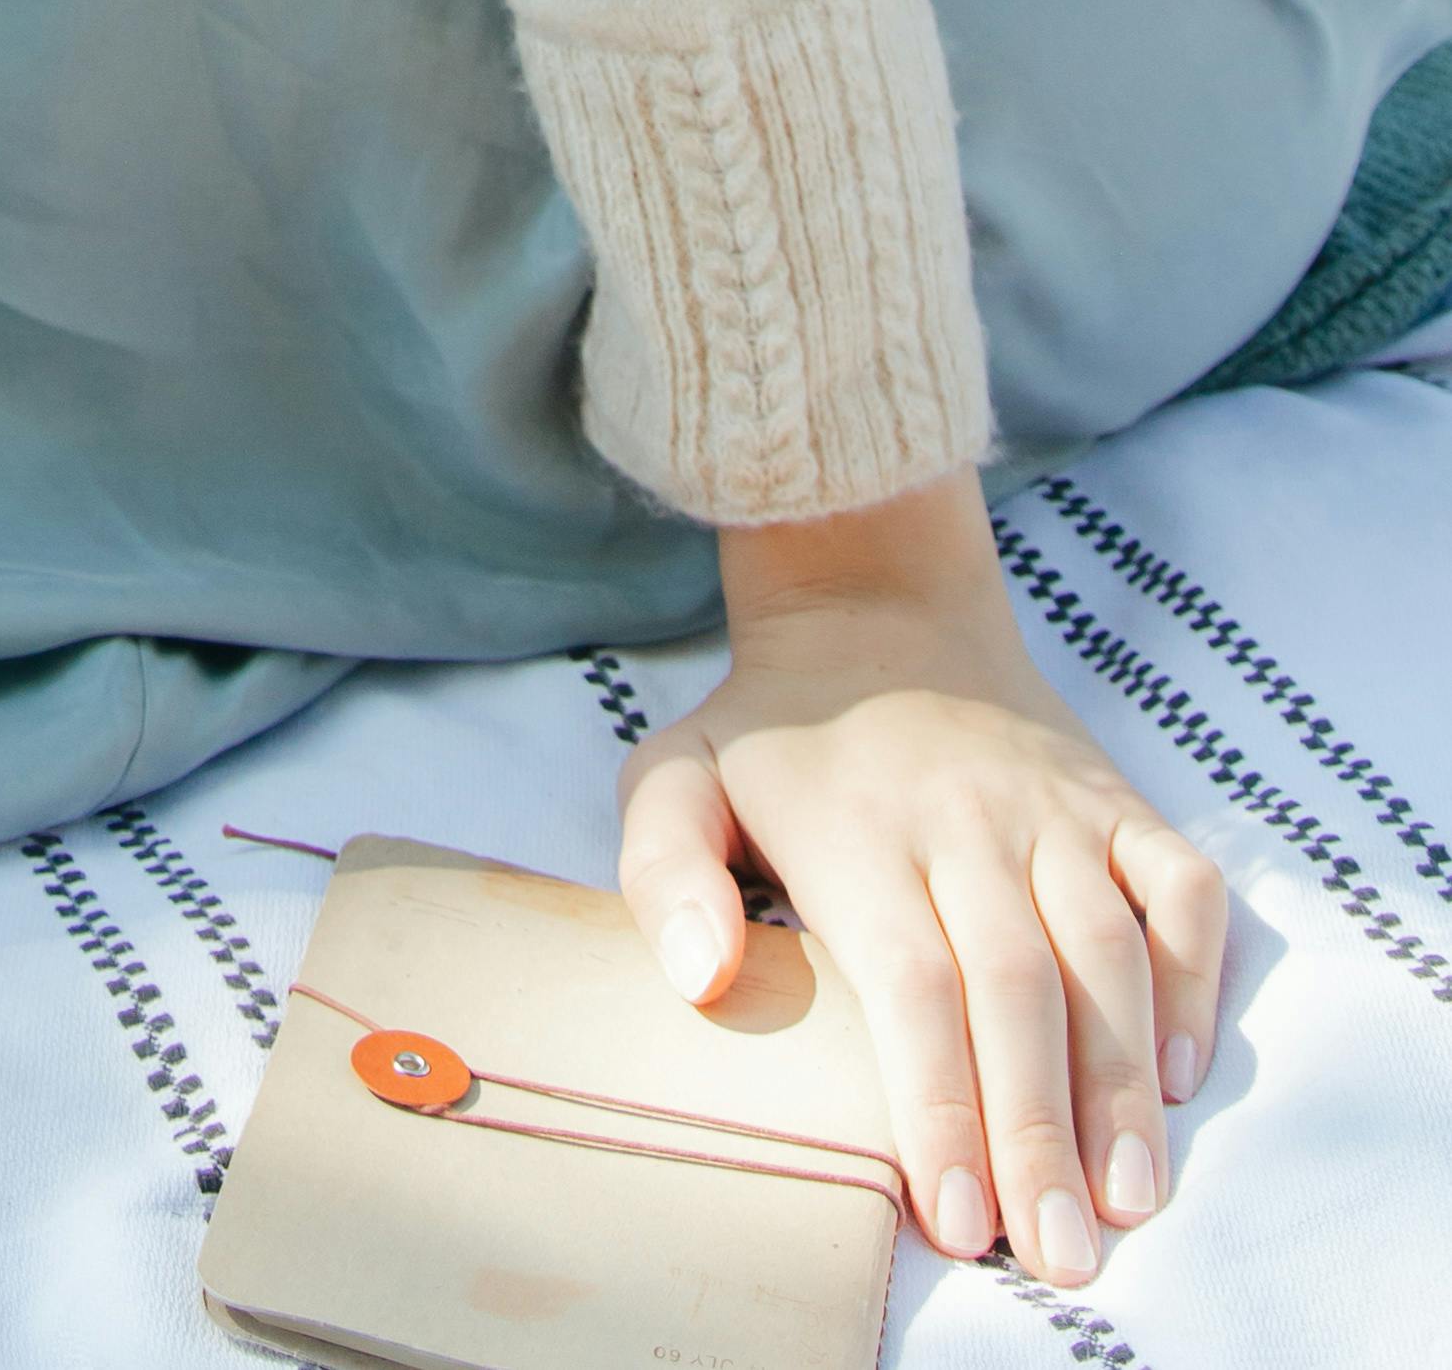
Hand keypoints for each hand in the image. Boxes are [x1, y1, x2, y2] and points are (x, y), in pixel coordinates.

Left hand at [615, 473, 1223, 1293]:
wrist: (873, 604)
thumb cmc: (769, 734)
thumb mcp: (673, 777)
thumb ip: (663, 870)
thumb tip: (702, 976)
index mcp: (860, 829)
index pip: (911, 986)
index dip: (939, 1106)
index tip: (956, 1223)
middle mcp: (968, 818)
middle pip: (1016, 987)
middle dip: (1040, 1132)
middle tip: (1060, 1254)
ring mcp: (1053, 804)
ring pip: (1108, 949)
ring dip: (1122, 1081)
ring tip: (1129, 1198)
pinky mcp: (1116, 797)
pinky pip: (1182, 886)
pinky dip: (1193, 975)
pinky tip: (1177, 1071)